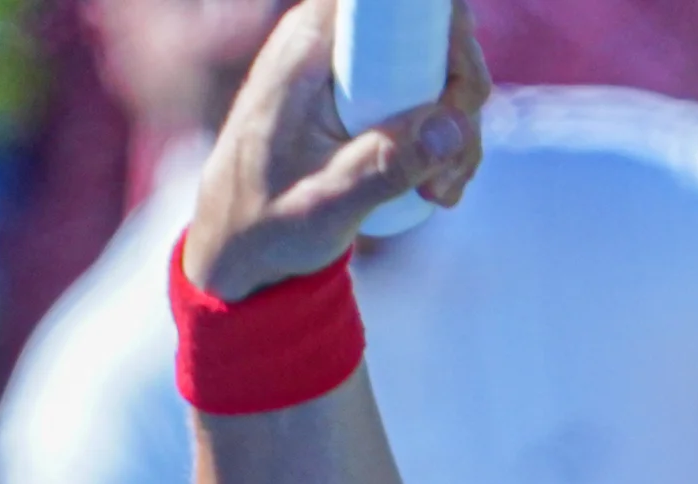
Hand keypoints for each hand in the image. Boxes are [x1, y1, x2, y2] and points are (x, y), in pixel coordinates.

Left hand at [181, 0, 488, 301]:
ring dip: (458, 128)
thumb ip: (383, 168)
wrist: (235, 244)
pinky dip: (445, 140)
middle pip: (429, 30)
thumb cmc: (262, 223)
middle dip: (462, 94)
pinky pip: (427, 98)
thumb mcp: (323, 206)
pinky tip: (435, 189)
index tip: (457, 96)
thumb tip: (452, 128)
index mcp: (307, 47)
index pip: (387, 1)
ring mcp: (352, 69)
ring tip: (440, 191)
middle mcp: (331, 43)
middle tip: (454, 166)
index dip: (438, 26)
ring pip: (438, 69)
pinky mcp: (367, 95)